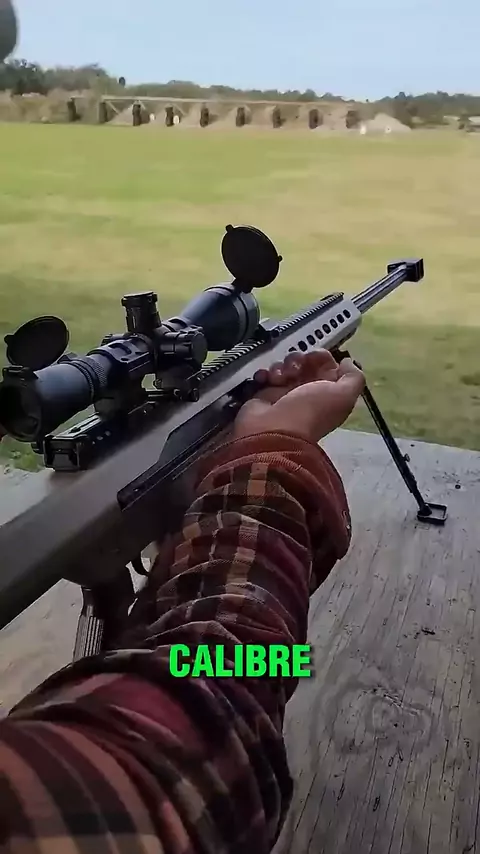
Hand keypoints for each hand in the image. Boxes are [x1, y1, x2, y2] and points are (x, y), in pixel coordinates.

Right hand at [234, 350, 364, 443]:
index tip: (314, 358)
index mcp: (327, 392)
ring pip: (284, 367)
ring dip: (282, 366)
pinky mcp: (263, 396)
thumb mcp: (343, 395)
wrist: (275, 431)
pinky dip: (264, 374)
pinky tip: (265, 379)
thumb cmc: (311, 411)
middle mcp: (307, 392)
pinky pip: (265, 375)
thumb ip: (353, 377)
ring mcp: (284, 394)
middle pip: (304, 363)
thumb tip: (348, 362)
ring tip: (279, 378)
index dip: (321, 357)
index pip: (326, 365)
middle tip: (295, 369)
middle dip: (299, 359)